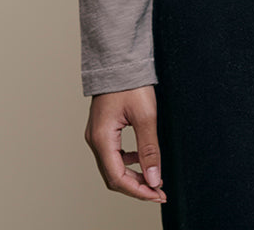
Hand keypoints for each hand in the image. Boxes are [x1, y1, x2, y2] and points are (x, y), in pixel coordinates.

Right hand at [85, 85, 166, 203]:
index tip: (158, 194)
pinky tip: (141, 157)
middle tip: (159, 190)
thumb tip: (153, 179)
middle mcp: (95, 140)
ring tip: (153, 177)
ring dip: (133, 175)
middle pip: (114, 176)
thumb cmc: (130, 83)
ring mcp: (96, 135)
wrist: (120, 59)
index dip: (139, 191)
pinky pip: (113, 154)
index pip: (118, 178)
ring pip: (113, 167)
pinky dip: (128, 162)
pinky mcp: (102, 129)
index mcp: (102, 139)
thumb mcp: (146, 116)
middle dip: (137, 186)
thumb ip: (149, 150)